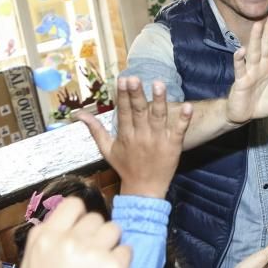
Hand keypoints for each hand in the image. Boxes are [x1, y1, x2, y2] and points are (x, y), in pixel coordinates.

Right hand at [75, 77, 191, 198]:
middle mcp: (141, 136)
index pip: (124, 112)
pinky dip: (183, 119)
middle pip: (139, 112)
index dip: (123, 96)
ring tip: (158, 84)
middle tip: (135, 78)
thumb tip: (79, 114)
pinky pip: (179, 130)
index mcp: (125, 135)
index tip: (122, 80)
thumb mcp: (106, 149)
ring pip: (158, 117)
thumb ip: (95, 130)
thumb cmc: (125, 167)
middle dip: (136, 94)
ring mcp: (158, 140)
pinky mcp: (173, 146)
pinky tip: (188, 106)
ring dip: (159, 101)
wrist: (144, 189)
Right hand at [226, 14, 267, 125]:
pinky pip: (240, 68)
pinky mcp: (241, 80)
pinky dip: (240, 60)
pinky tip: (241, 50)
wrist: (246, 115)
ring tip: (258, 25)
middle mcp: (263, 65)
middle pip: (267, 45)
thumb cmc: (264, 103)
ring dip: (255, 39)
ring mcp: (251, 71)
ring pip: (254, 52)